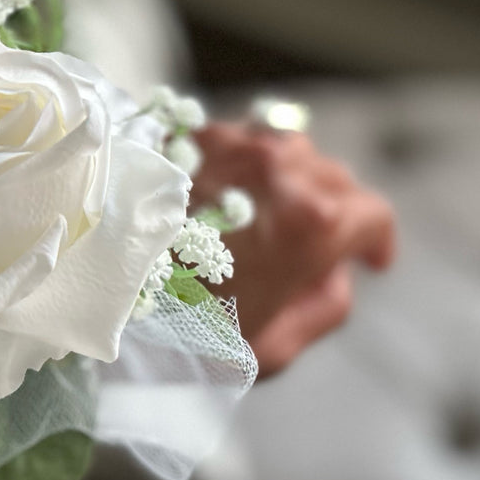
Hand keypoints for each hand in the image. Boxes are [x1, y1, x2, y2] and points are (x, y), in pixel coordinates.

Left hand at [189, 121, 395, 379]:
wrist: (100, 277)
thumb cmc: (183, 326)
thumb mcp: (271, 347)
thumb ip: (322, 308)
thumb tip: (337, 275)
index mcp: (313, 220)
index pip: (374, 214)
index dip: (378, 241)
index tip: (372, 262)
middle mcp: (281, 166)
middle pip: (334, 178)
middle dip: (334, 212)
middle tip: (312, 249)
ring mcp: (236, 141)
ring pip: (289, 150)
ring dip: (290, 181)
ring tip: (268, 217)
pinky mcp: (194, 132)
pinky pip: (240, 142)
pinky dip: (243, 167)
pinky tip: (223, 198)